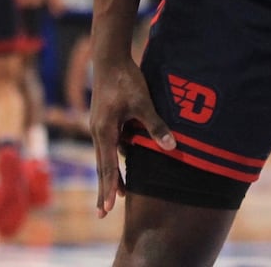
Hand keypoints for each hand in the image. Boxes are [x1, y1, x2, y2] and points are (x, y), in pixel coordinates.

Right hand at [88, 55, 175, 217]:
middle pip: (102, 166)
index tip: (108, 209)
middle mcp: (98, 131)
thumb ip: (155, 125)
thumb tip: (171, 147)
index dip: (109, 188)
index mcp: (105, 131)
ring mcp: (99, 125)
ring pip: (106, 156)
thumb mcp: (142, 102)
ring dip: (112, 174)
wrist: (108, 57)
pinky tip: (126, 161)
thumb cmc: (125, 78)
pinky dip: (116, 157)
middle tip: (102, 213)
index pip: (107, 166)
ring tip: (120, 194)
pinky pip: (110, 144)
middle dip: (104, 189)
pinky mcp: (104, 119)